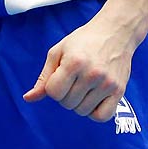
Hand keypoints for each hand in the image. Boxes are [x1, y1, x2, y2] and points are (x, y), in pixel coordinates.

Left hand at [23, 12, 140, 121]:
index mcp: (74, 62)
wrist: (115, 32)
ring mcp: (107, 83)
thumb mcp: (59, 52)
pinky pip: (102, 116)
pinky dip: (95, 113)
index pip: (53, 92)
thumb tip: (28, 98)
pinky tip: (94, 99)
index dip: (53, 87)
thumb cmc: (83, 41)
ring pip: (83, 111)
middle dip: (66, 95)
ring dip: (79, 103)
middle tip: (74, 79)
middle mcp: (92, 74)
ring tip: (84, 87)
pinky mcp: (119, 90)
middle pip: (67, 103)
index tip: (60, 76)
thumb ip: (44, 77)